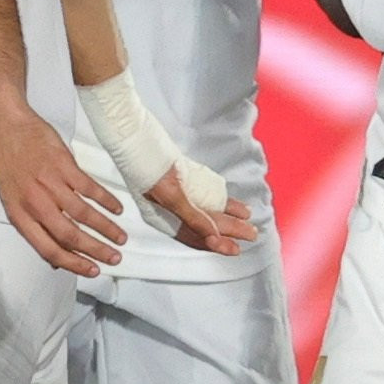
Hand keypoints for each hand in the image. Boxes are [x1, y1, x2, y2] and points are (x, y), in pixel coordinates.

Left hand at [0, 110, 127, 277]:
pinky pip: (90, 188)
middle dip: (96, 251)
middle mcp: (35, 203)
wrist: (5, 128)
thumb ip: (33, 229)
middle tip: (114, 258)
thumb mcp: (12, 202)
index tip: (92, 270)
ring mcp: (50, 184)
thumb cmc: (10, 166)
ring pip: (84, 213)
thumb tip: (53, 258)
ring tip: (120, 237)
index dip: (73, 264)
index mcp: (20, 217)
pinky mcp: (63, 165)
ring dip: (106, 228)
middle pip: (70, 235)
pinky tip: (116, 208)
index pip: (48, 250)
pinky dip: (106, 200)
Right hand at [142, 160, 260, 255]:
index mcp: (161, 218)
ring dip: (226, 215)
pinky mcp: (181, 179)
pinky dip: (218, 198)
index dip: (216, 245)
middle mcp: (168, 210)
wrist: (133, 135)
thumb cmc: (144, 163)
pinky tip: (229, 201)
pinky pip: (203, 194)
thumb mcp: (169, 194)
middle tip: (250, 233)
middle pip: (202, 225)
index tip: (236, 248)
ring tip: (245, 217)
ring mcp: (175, 193)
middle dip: (228, 230)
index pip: (193, 237)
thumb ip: (192, 216)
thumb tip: (213, 236)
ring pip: (205, 210)